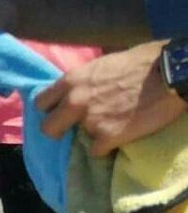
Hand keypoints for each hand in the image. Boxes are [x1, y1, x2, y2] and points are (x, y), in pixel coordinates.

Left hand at [37, 42, 186, 155]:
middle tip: (76, 129)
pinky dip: (108, 147)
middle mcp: (74, 101)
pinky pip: (97, 151)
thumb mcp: (105, 63)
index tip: (61, 111)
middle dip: (60, 130)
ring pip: (77, 140)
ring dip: (92, 135)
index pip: (41, 102)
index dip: (51, 108)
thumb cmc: (144, 61)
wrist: (171, 74)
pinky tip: (121, 137)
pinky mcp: (107, 137)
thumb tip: (84, 87)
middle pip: (47, 128)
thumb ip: (87, 79)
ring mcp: (89, 121)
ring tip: (112, 127)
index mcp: (72, 80)